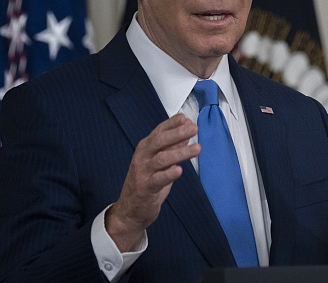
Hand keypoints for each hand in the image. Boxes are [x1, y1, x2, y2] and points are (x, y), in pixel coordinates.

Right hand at [105, 114, 200, 251]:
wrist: (130, 209)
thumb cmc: (147, 182)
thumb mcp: (160, 162)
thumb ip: (172, 147)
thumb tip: (186, 132)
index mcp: (146, 148)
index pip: (159, 131)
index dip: (172, 123)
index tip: (186, 118)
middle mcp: (142, 157)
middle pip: (160, 141)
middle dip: (178, 133)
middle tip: (194, 129)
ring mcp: (143, 172)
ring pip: (162, 159)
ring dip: (180, 152)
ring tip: (196, 148)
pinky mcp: (145, 188)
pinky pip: (158, 180)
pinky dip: (169, 174)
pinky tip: (179, 170)